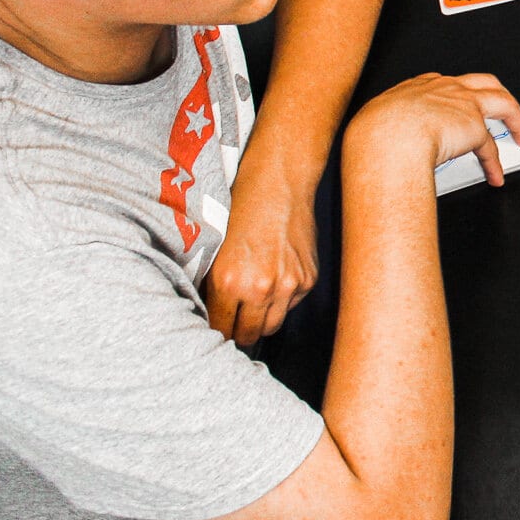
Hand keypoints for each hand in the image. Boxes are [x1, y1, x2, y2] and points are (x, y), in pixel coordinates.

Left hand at [206, 160, 318, 346]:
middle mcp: (262, 289)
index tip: (215, 329)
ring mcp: (289, 285)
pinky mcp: (308, 279)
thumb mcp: (215, 251)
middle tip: (232, 324)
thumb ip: (213, 287)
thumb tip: (211, 314)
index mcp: (231, 282)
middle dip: (238, 331)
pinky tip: (273, 279)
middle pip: (249, 334)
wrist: (278, 185)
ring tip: (252, 308)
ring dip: (261, 321)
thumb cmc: (239, 211)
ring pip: (272, 325)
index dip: (216, 330)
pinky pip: (291, 305)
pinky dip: (281, 300)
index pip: (221, 329)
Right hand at [345, 72, 519, 189]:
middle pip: (484, 83)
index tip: (463, 104)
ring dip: (517, 121)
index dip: (459, 94)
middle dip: (498, 95)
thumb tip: (385, 143)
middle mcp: (446, 88)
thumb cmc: (375, 134)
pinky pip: (491, 148)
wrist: (387, 138)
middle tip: (507, 110)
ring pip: (504, 103)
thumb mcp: (377, 121)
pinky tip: (496, 175)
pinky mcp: (474, 127)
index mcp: (419, 86)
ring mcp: (464, 104)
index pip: (447, 83)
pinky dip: (495, 164)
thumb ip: (390, 126)